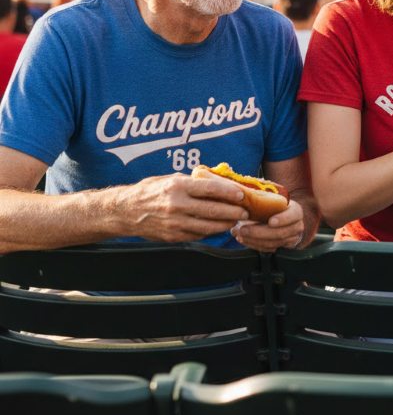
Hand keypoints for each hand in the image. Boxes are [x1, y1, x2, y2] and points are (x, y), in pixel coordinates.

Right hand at [114, 172, 249, 242]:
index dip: (229, 192)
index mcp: (178, 186)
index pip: (210, 189)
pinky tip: (218, 227)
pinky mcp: (173, 236)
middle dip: (233, 212)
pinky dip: (211, 231)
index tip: (241, 194)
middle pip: (213, 210)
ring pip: (208, 226)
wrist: (126, 211)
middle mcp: (177, 205)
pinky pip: (198, 234)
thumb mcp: (170, 178)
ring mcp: (175, 223)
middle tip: (245, 212)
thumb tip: (216, 181)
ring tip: (236, 221)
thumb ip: (192, 181)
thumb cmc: (149, 191)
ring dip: (226, 224)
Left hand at [230, 199, 304, 251]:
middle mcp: (296, 226)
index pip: (294, 215)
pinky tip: (243, 239)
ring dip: (253, 240)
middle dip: (259, 232)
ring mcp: (290, 238)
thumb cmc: (275, 204)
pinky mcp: (280, 247)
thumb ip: (264, 194)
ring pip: (272, 243)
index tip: (270, 221)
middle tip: (243, 229)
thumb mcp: (274, 196)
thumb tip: (247, 192)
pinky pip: (267, 249)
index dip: (283, 219)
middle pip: (280, 233)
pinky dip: (254, 244)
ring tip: (238, 233)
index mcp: (295, 211)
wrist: (283, 217)